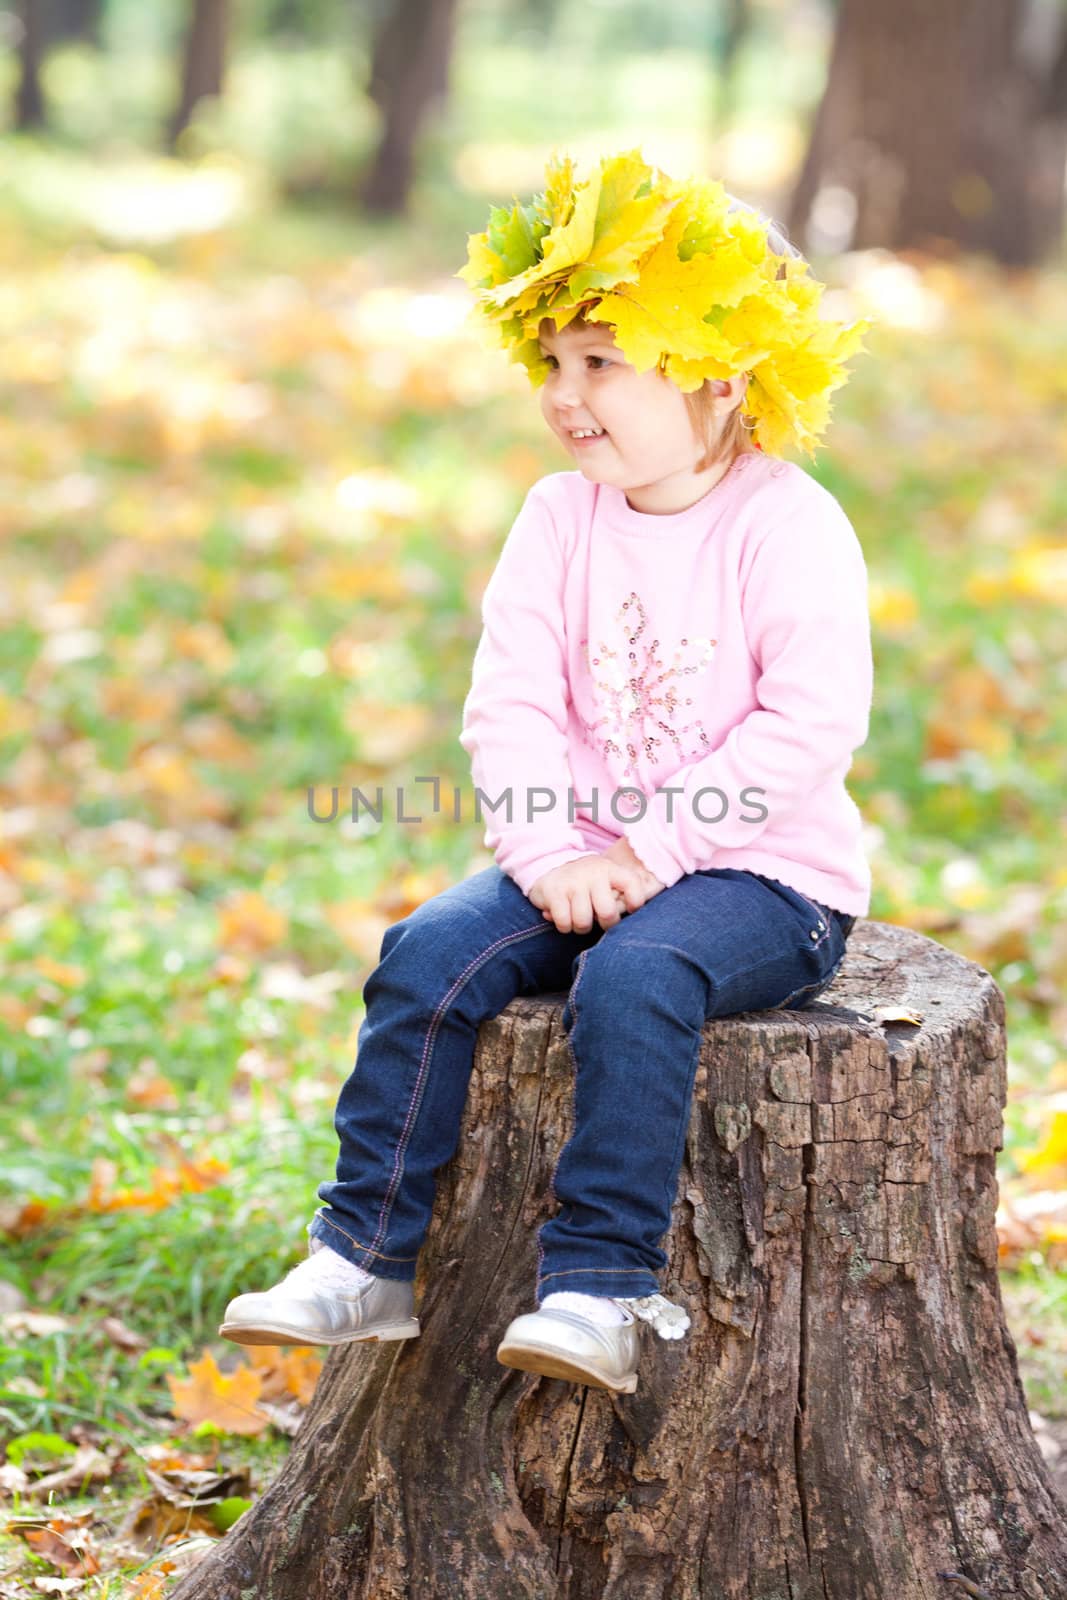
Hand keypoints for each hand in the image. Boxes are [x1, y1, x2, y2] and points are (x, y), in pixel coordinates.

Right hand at [528, 840, 664, 933]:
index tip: (631, 910)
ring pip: (583, 922)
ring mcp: (573, 881)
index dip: (636, 902)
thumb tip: (634, 918)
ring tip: (577, 918)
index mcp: (610, 869)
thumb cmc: (585, 886)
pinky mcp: (554, 892)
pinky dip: (564, 927)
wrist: (549, 873)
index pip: (632, 884)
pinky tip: (563, 917)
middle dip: (604, 925)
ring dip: (580, 927)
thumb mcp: (604, 882)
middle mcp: (593, 872)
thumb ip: (618, 896)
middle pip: (607, 913)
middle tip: (598, 920)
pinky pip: (565, 923)